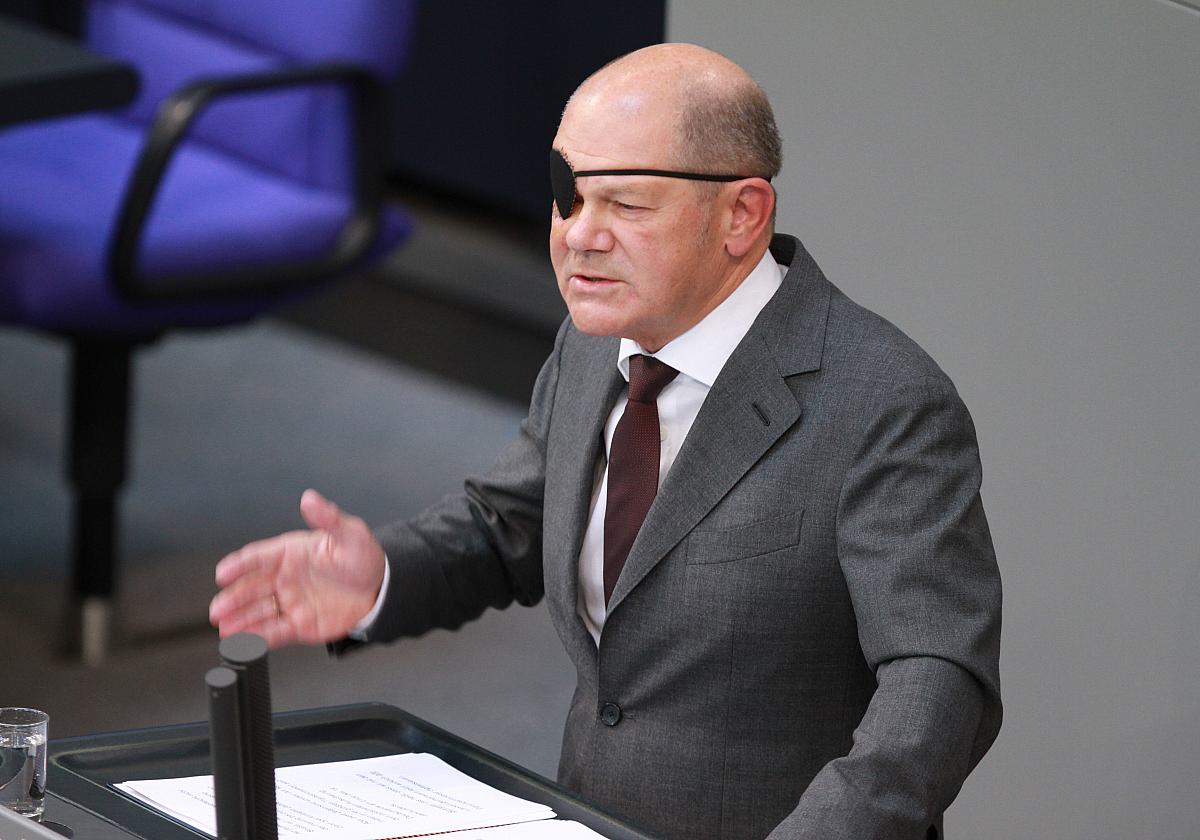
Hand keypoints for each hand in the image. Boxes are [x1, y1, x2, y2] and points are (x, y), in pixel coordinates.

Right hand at [209, 489, 385, 646]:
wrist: (381, 588)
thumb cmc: (363, 557)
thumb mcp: (349, 534)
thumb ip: (328, 518)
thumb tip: (311, 499)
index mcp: (292, 553)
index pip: (259, 557)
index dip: (239, 564)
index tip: (223, 572)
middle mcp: (286, 577)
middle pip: (252, 587)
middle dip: (233, 598)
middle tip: (218, 608)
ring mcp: (291, 601)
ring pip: (259, 611)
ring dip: (241, 619)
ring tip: (225, 627)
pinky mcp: (299, 623)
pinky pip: (275, 631)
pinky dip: (258, 637)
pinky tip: (244, 640)